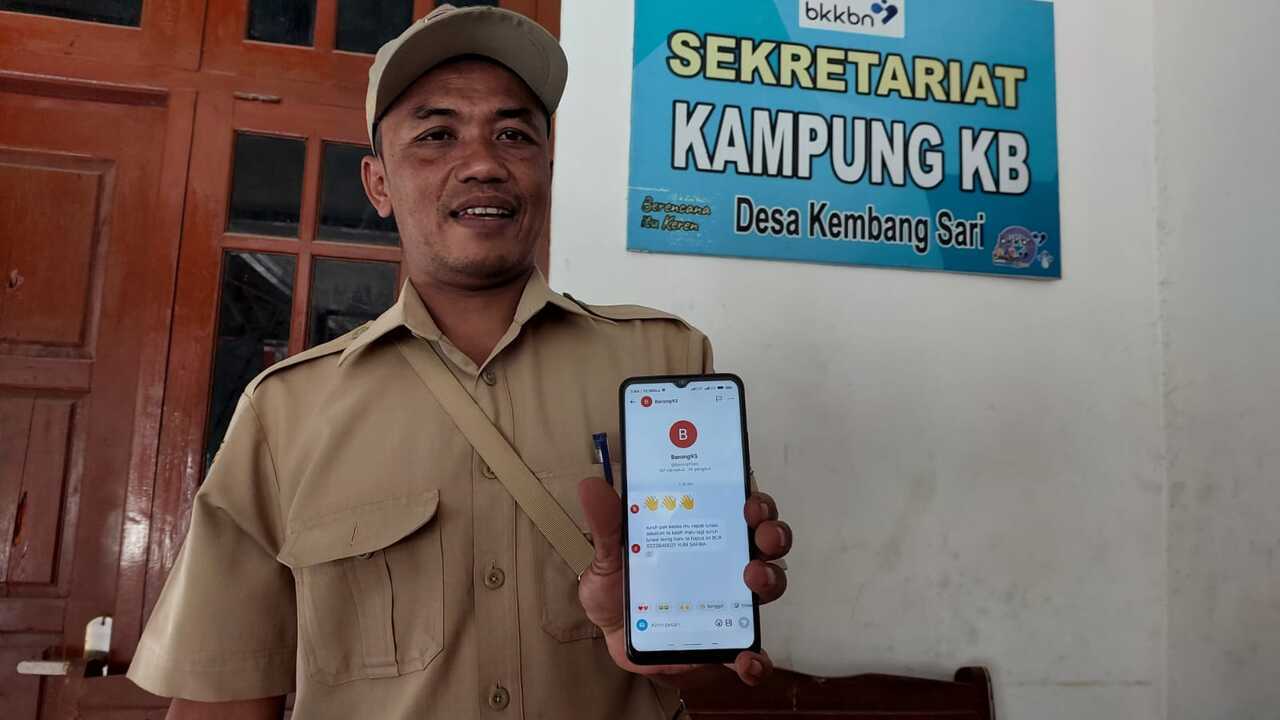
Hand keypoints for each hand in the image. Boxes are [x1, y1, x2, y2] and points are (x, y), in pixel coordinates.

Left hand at [576, 477, 791, 687]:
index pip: (742, 509)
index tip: (749, 501)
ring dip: (771, 579)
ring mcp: (731, 603)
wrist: (616, 641)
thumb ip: (606, 527)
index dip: (755, 502)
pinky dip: (757, 660)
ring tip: (753, 578)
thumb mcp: (608, 557)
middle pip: (766, 541)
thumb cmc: (619, 589)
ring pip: (769, 585)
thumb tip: (591, 486)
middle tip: (762, 535)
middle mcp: (726, 563)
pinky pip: (753, 654)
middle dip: (773, 533)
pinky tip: (748, 660)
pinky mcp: (726, 644)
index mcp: (703, 534)